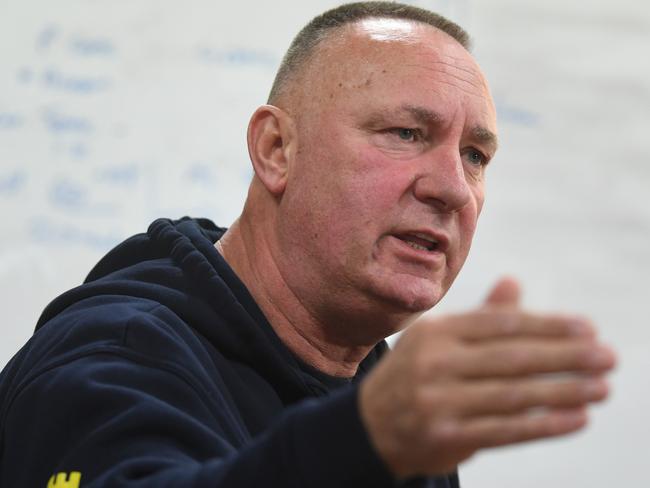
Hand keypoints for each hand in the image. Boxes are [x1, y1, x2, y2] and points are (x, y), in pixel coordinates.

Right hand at [359, 278, 615, 477]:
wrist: (370, 425)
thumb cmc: (414, 374)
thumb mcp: (436, 339)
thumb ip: (479, 316)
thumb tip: (514, 280)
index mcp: (436, 331)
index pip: (500, 324)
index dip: (547, 325)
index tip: (588, 328)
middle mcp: (434, 362)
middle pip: (512, 358)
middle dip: (566, 357)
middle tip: (609, 357)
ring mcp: (438, 401)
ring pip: (514, 395)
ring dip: (564, 391)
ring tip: (602, 388)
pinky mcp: (446, 436)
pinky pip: (506, 430)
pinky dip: (545, 425)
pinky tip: (576, 418)